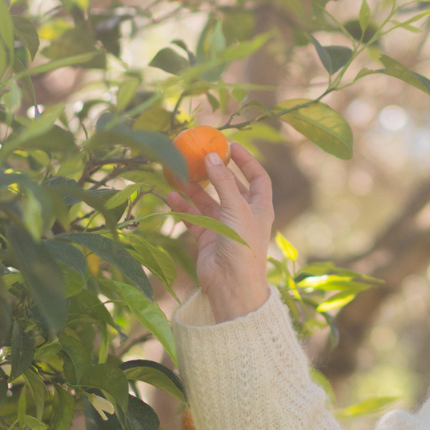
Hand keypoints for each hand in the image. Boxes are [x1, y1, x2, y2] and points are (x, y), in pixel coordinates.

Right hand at [165, 142, 274, 321]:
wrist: (231, 284)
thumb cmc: (243, 245)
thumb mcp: (235, 208)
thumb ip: (223, 182)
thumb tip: (212, 156)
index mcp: (260, 207)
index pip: (258, 178)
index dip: (247, 161)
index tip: (232, 145)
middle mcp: (243, 215)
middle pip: (229, 188)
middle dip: (215, 173)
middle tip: (198, 156)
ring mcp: (225, 227)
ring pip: (208, 202)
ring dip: (194, 189)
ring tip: (177, 173)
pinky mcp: (208, 239)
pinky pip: (193, 218)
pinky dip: (183, 207)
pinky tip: (170, 196)